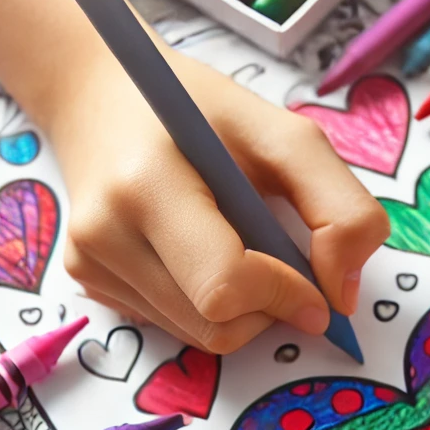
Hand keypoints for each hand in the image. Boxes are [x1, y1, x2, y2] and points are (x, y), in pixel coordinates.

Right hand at [51, 48, 389, 353]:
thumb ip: (339, 208)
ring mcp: (88, 263)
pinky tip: (201, 253)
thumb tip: (342, 296)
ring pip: (200, 336)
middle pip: (216, 326)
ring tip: (238, 246)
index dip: (285, 296)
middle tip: (280, 261)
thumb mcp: (285, 134)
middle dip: (269, 308)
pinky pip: (175, 326)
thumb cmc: (201, 109)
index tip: (318, 289)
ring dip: (243, 310)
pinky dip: (208, 305)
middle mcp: (103, 233)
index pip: (225, 286)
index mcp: (147, 184)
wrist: (102, 93)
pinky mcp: (88, 281)